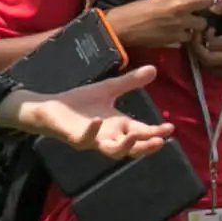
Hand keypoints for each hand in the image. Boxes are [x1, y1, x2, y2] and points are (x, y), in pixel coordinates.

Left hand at [20, 66, 169, 159]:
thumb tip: (153, 69)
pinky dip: (92, 132)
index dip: (156, 133)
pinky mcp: (75, 138)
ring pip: (112, 151)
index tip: (170, 128)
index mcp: (118, 127)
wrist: (51, 107)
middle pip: (132, 148)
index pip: (142, 133)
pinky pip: (85, 139)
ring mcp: (93, 140)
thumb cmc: (80, 103)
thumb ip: (130, 82)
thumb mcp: (108, 89)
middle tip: (160, 140)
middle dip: (146, 145)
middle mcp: (109, 137)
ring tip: (136, 135)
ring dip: (125, 145)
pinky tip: (98, 121)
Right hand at [107, 0, 221, 51]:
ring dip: (197, 25)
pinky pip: (190, 37)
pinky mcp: (177, 37)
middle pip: (208, 3)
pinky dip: (186, 37)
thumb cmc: (138, 9)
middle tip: (201, 11)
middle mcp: (181, 5)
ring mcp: (181, 22)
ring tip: (188, 25)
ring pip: (203, 24)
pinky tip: (178, 34)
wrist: (125, 26)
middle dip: (207, 8)